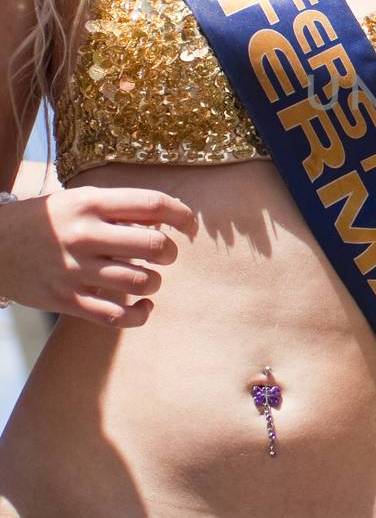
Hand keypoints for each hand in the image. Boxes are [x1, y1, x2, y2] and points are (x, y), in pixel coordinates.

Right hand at [0, 186, 196, 326]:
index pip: (152, 204)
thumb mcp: (76, 200)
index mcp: (89, 203)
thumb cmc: (43, 221)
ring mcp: (75, 270)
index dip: (182, 214)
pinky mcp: (67, 300)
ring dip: (154, 283)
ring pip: (141, 282)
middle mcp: (84, 235)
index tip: (189, 223)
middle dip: (170, 253)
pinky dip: (139, 315)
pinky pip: (117, 316)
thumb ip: (116, 209)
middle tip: (164, 255)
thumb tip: (165, 220)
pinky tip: (141, 307)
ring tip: (147, 279)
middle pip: (155, 246)